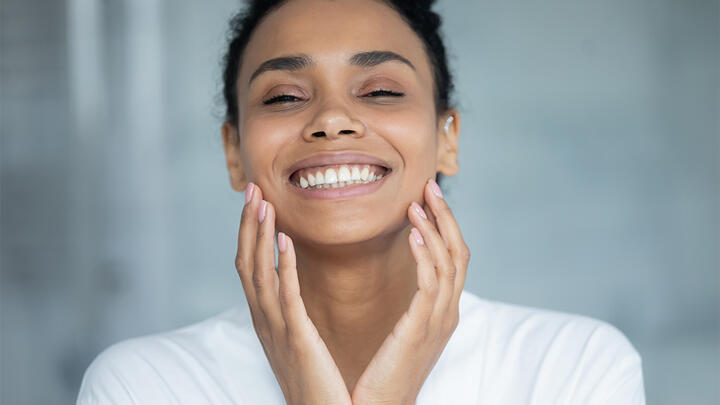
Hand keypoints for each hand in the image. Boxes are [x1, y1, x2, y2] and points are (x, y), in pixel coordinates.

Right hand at [235, 183, 351, 404]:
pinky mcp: (296, 340)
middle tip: (252, 189)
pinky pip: (286, 297)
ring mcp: (276, 330)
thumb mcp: (297, 341)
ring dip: (260, 236)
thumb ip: (292, 312)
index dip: (250, 233)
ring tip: (264, 203)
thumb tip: (292, 284)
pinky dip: (283, 266)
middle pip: (247, 263)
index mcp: (266, 319)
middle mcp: (264, 321)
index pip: (250, 268)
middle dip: (248, 225)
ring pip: (259, 274)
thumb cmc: (316, 382)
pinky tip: (286, 241)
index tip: (256, 202)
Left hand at [350, 178, 470, 404]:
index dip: (445, 225)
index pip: (454, 258)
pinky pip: (430, 284)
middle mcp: (449, 313)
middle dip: (446, 217)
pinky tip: (411, 234)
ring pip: (449, 262)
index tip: (427, 198)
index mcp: (444, 312)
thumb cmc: (384, 373)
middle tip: (430, 186)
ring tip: (417, 203)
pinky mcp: (422, 328)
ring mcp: (439, 321)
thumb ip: (411, 306)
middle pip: (459, 253)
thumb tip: (404, 280)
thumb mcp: (405, 333)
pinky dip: (424, 255)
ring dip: (434, 228)